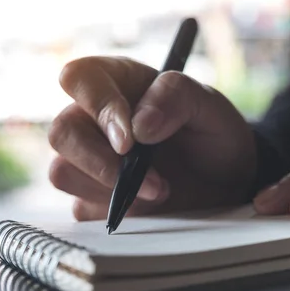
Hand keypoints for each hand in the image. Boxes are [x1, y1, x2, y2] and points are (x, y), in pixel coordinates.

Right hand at [48, 57, 255, 219]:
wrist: (227, 182)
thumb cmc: (214, 135)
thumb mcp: (209, 106)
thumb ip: (175, 97)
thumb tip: (137, 125)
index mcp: (117, 82)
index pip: (79, 78)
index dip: (97, 107)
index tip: (130, 141)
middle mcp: (95, 119)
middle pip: (62, 133)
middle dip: (103, 162)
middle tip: (152, 180)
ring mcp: (90, 159)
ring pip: (63, 173)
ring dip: (112, 190)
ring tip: (159, 190)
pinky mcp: (92, 197)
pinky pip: (82, 209)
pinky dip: (118, 212)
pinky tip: (148, 205)